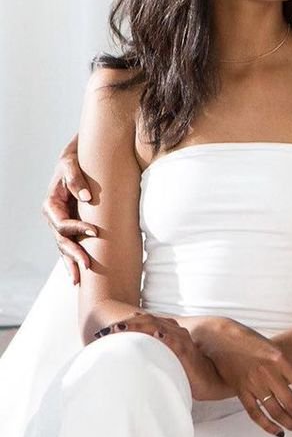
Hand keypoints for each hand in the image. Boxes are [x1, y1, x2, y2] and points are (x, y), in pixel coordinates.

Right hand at [42, 135, 96, 284]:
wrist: (80, 156)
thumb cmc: (75, 158)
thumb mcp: (71, 163)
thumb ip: (75, 178)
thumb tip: (85, 197)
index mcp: (52, 205)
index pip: (62, 223)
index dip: (77, 228)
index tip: (94, 231)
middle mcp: (55, 217)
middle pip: (62, 241)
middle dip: (74, 254)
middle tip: (88, 266)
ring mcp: (63, 223)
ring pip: (65, 247)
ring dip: (72, 263)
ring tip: (79, 279)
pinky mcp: (74, 226)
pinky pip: (72, 244)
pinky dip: (75, 258)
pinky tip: (80, 274)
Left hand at [98, 313, 227, 399]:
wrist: (211, 378)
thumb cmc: (188, 373)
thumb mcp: (166, 363)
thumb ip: (152, 358)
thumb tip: (129, 365)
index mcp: (169, 334)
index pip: (145, 323)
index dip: (125, 324)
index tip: (104, 332)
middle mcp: (175, 332)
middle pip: (147, 321)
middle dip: (125, 324)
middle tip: (104, 331)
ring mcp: (181, 340)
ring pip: (157, 327)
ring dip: (137, 326)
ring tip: (119, 328)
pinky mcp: (186, 351)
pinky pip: (173, 341)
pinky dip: (163, 337)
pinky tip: (153, 336)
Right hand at [186, 317, 291, 436]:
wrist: (221, 338)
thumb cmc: (251, 341)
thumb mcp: (274, 348)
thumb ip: (289, 367)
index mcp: (280, 359)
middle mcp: (268, 372)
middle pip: (291, 403)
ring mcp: (253, 383)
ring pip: (275, 411)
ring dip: (289, 423)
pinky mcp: (241, 392)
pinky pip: (256, 414)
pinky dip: (268, 426)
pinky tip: (278, 432)